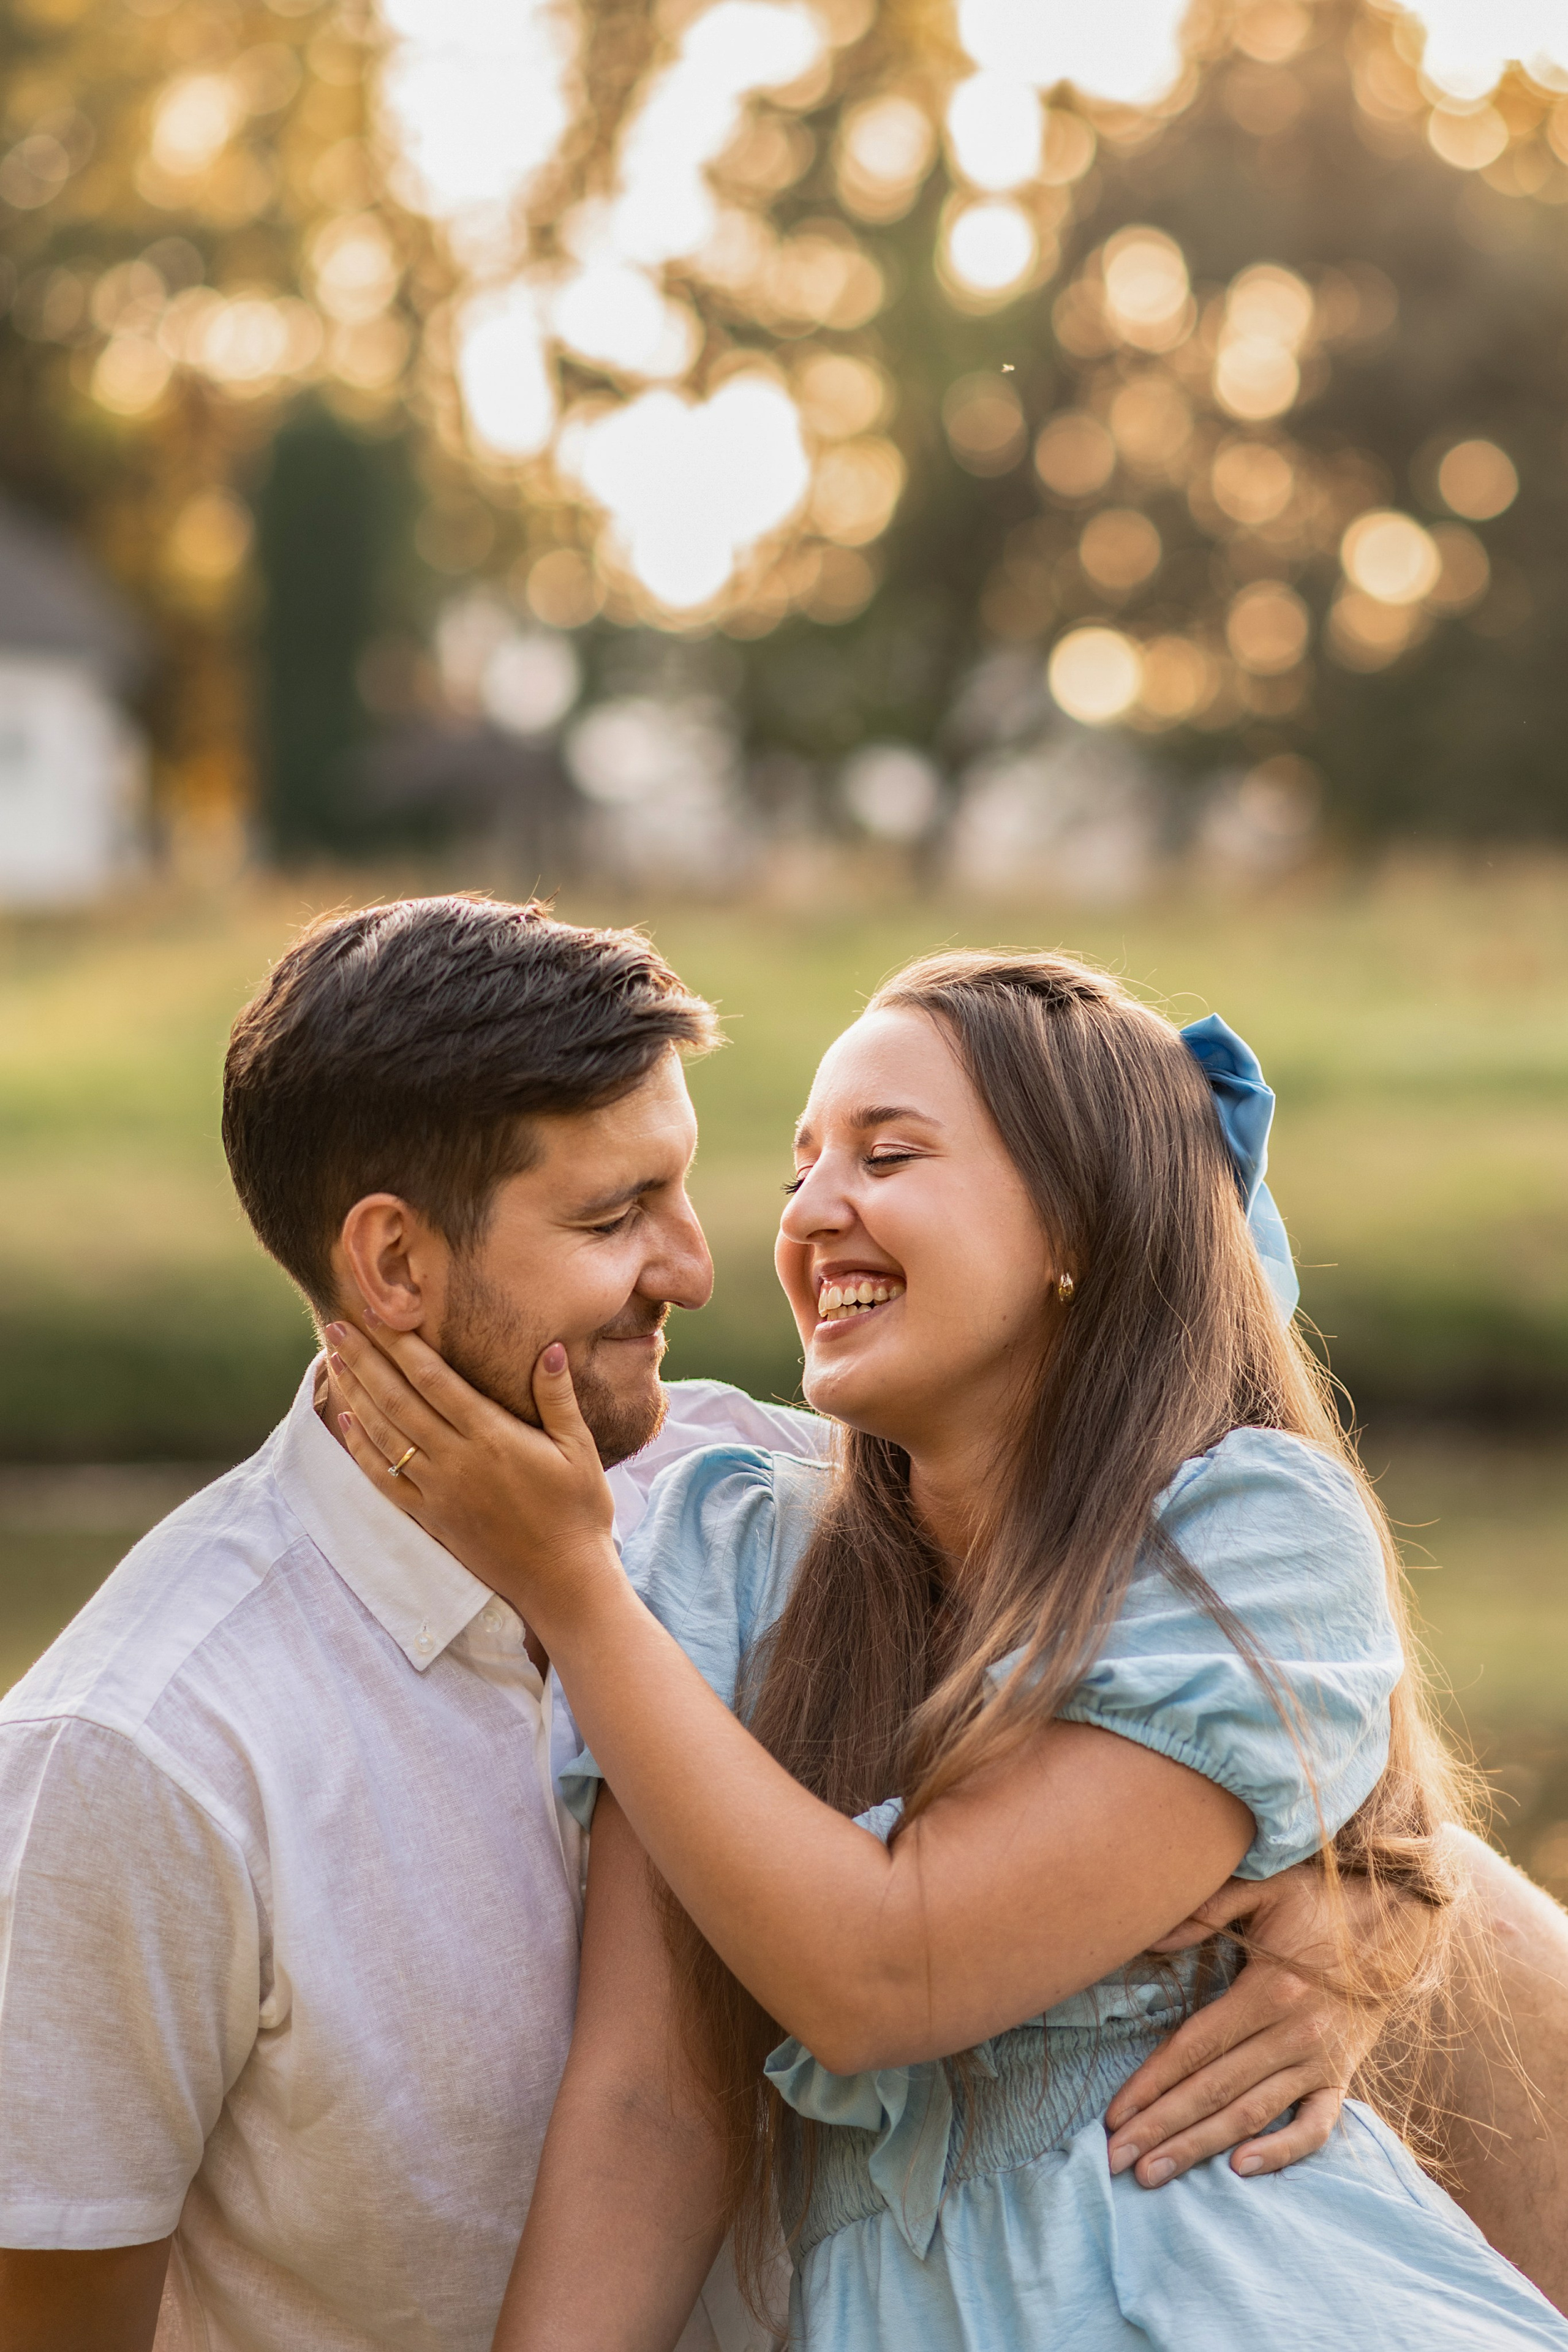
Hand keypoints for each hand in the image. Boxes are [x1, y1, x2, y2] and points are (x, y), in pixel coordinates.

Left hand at [325, 1319, 618, 1641]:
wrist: (563, 1580)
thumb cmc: (578, 1511)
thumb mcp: (579, 1449)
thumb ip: (558, 1397)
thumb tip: (550, 1348)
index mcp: (492, 1436)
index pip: (435, 1379)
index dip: (402, 1345)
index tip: (378, 1315)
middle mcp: (457, 1460)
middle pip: (399, 1400)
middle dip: (366, 1360)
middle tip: (337, 1327)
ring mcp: (439, 1491)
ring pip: (385, 1435)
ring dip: (357, 1395)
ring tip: (335, 1363)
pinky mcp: (431, 1519)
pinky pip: (385, 1481)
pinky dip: (362, 1451)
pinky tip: (347, 1425)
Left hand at [1103, 1865, 1385, 2187]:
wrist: (1400, 1922)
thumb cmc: (1320, 1900)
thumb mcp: (1266, 1886)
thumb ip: (1208, 1907)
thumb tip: (1151, 1933)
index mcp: (1269, 1990)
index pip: (1195, 2046)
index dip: (1151, 2081)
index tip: (1113, 2113)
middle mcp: (1294, 2033)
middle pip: (1214, 2089)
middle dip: (1161, 2127)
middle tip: (1115, 2160)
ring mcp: (1321, 2061)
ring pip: (1251, 2114)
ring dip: (1199, 2147)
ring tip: (1153, 2174)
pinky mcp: (1343, 2077)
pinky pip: (1316, 2127)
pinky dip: (1282, 2152)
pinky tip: (1241, 2169)